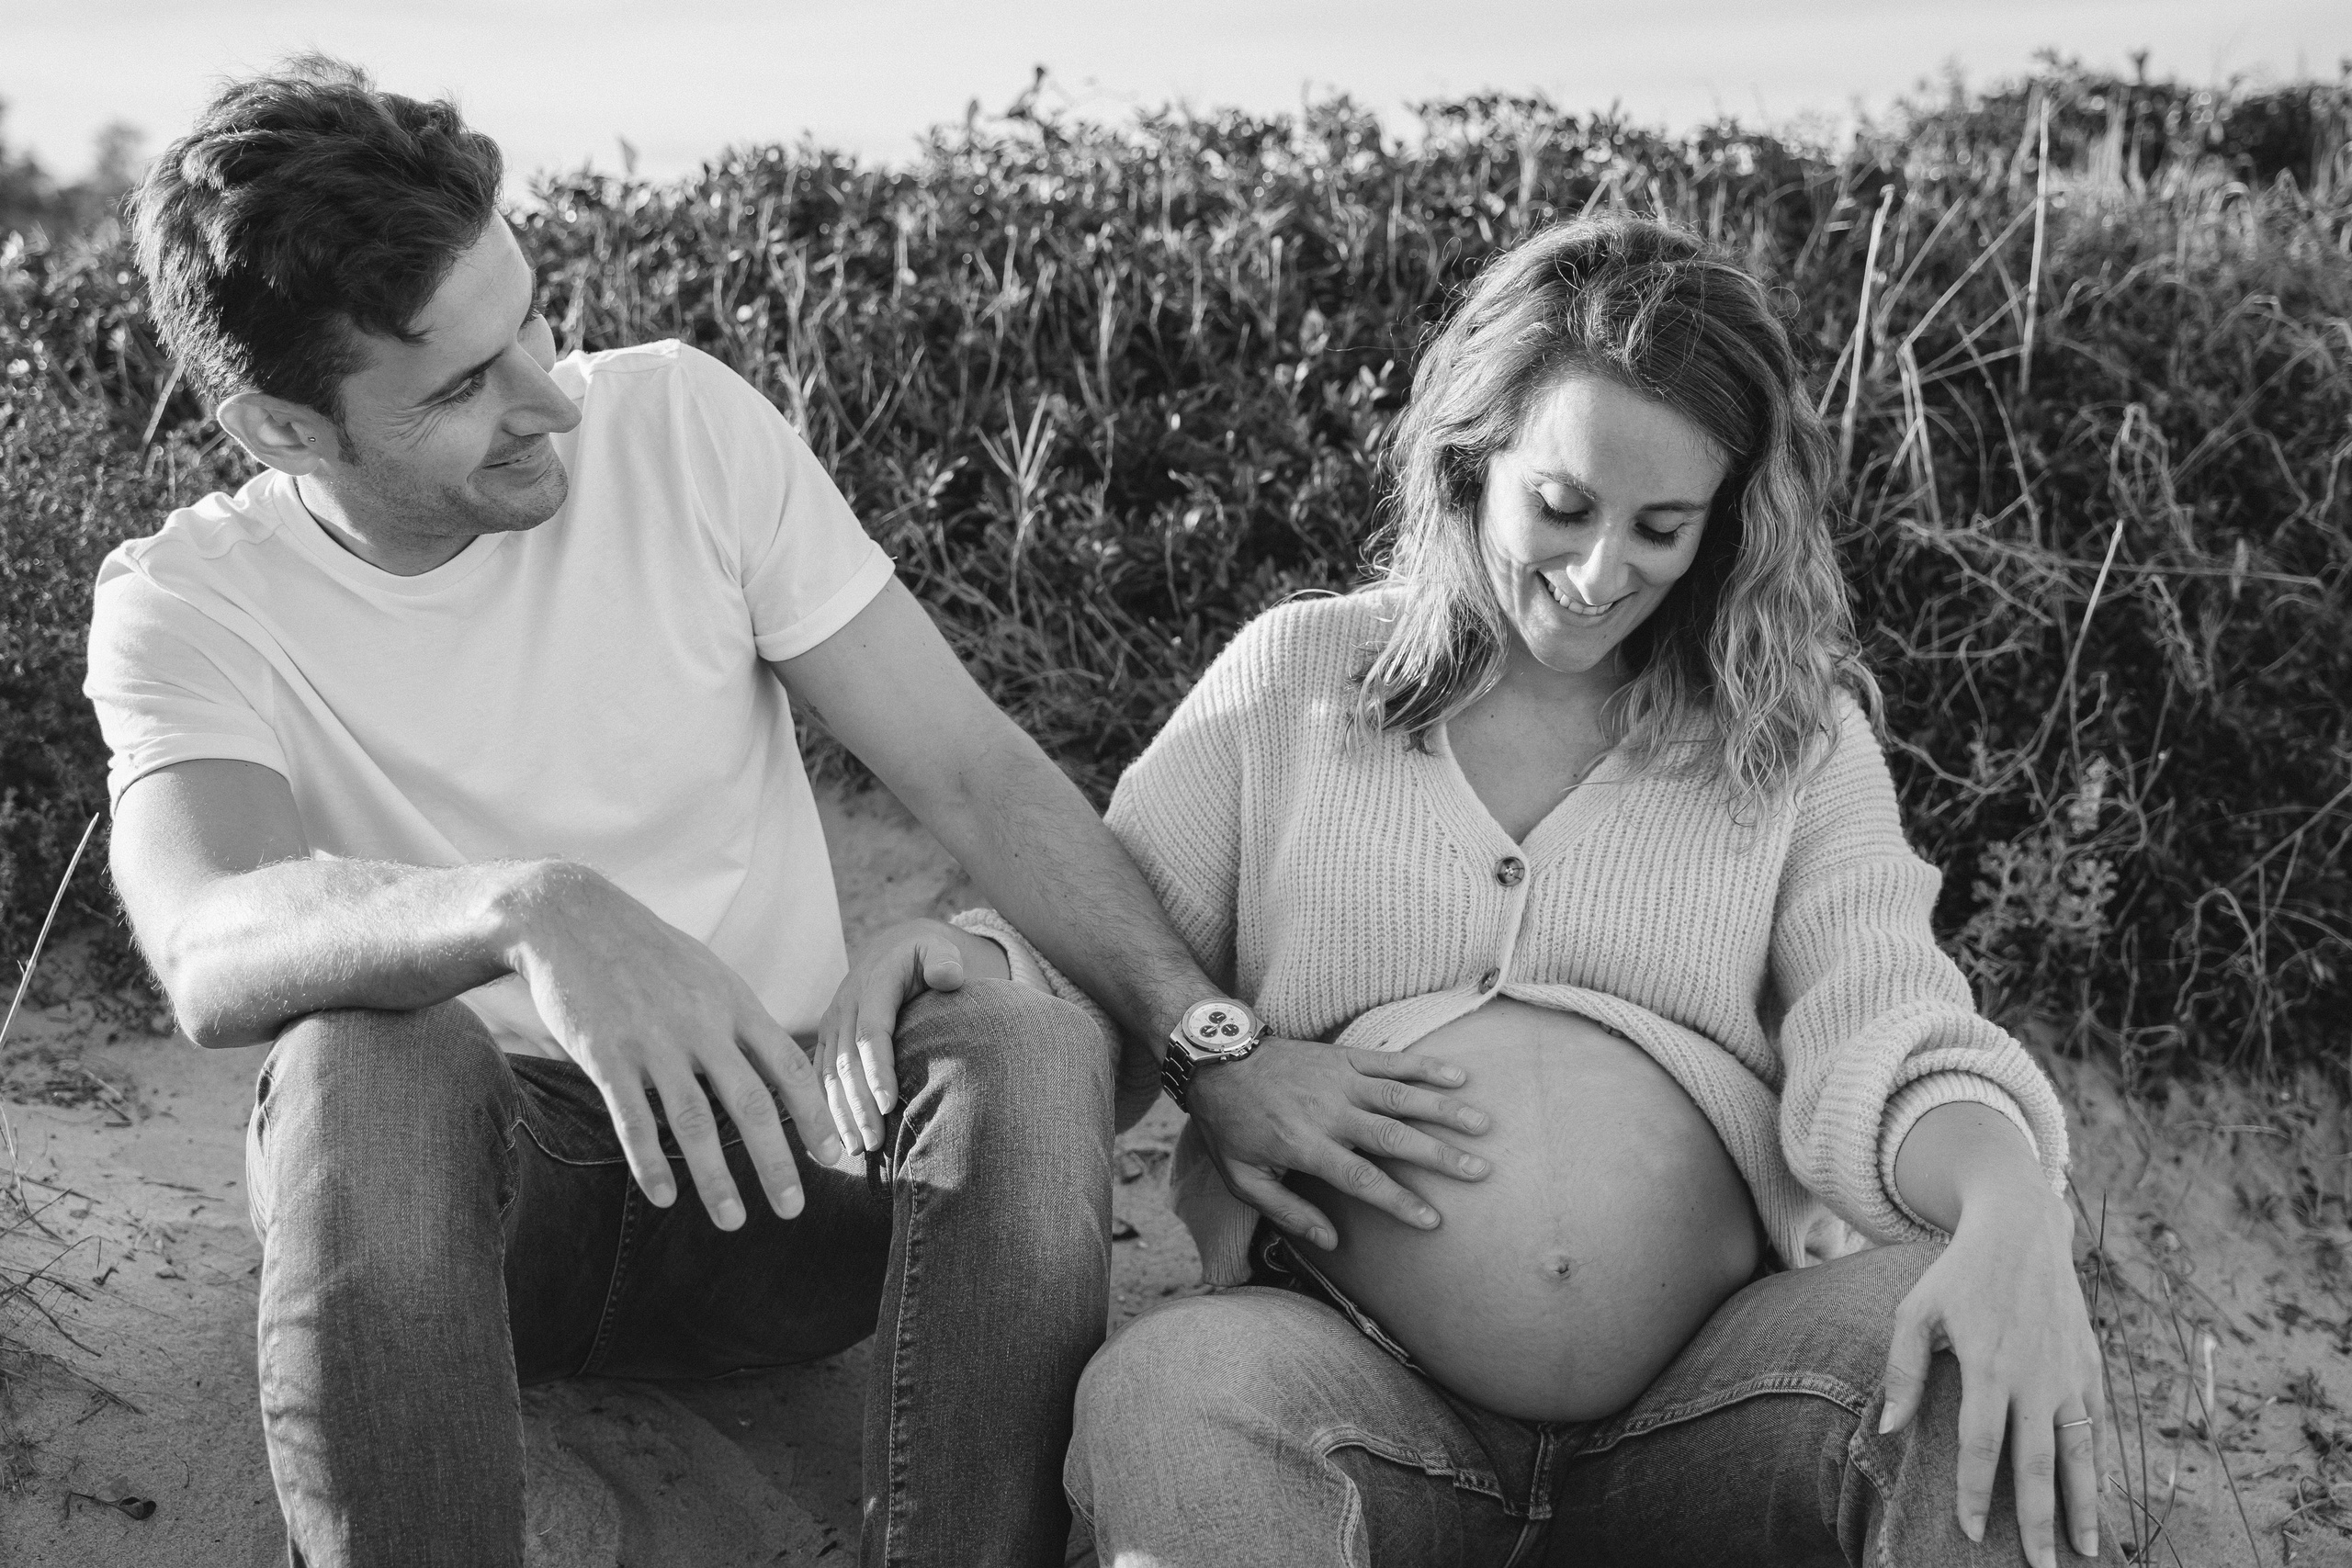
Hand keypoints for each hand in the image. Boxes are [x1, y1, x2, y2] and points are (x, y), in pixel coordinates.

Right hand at [503, 862, 840, 1228]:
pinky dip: (649, 1162)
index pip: (790, 1067)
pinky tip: (665, 1197)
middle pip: (750, 1103)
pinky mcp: (605, 1054)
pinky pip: (632, 1119)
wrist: (573, 918)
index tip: (836, 1157)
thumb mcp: (710, 973)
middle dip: (776, 1162)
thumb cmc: (651, 952)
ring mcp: (652, 1041)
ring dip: (716, 1178)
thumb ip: (743, 1020)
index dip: (816, 1116)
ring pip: (692, 1122)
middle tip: (795, 1209)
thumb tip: (782, 1065)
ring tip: (734, 1220)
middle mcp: (701, 1025)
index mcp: (734, 1004)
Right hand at [816, 918, 1009, 1153]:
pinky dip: (824, 1107)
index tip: (888, 1103)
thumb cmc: (928, 956)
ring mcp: (833, 1022)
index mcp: (873, 982)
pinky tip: (833, 1139)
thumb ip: (944, 961)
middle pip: (847, 1061)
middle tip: (873, 1142)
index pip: (873, 1031)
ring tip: (856, 1149)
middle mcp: (846, 1004)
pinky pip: (819, 1075)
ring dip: (840, 1113)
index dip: (878, 1069)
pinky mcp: (827, 1037)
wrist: (896, 947)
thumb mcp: (939, 949)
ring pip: (829, 1073)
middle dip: (858, 1104)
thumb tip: (949, 977)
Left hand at [1186, 1037, 1492, 1248]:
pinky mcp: (1345, 1057)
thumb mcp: (1244, 1178)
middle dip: (1440, 1156)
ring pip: (1402, 1096)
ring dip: (1444, 1110)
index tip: (1433, 1220)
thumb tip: (1331, 1242)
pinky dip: (1426, 1067)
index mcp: (1306, 1146)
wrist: (1219, 1059)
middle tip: (1479, 1171)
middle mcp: (1330, 1112)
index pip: (1362, 1179)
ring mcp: (1340, 1081)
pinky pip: (1392, 1061)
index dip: (1399, 1201)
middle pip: (1394, 1137)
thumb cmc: (1231, 1125)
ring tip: (1482, 1125)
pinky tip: (1459, 1076)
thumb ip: (1288, 1211)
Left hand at [1878, 1182, 2102, 1567]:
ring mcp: (2069, 1372)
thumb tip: (1888, 1428)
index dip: (1978, 1492)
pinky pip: (2095, 1423)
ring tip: (2084, 1550)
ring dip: (2083, 1504)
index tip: (1972, 1532)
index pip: (1983, 1445)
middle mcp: (2036, 1375)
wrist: (2023, 1230)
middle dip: (2039, 1520)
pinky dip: (2096, 1462)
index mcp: (1989, 1365)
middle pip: (2039, 1461)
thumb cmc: (1959, 1273)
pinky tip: (2093, 1494)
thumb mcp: (1917, 1310)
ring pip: (2080, 1451)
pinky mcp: (2091, 1364)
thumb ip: (1902, 1370)